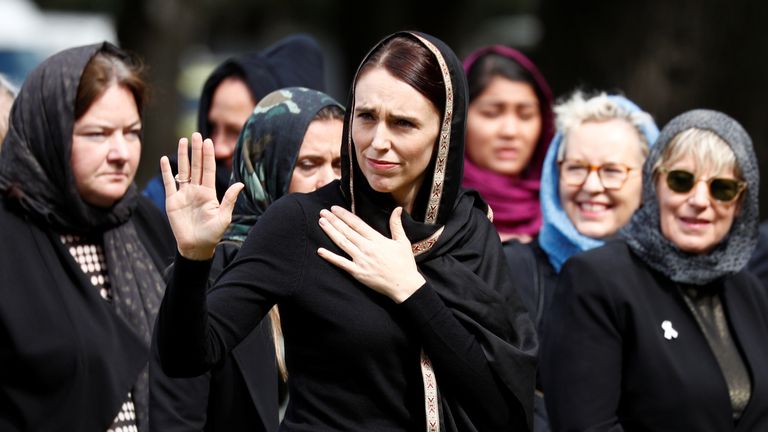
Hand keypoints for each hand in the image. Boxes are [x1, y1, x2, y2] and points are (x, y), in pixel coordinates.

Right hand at [160, 132, 242, 259]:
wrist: (196, 247)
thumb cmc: (212, 234)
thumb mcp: (224, 217)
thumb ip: (229, 200)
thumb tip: (240, 184)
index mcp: (209, 193)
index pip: (208, 170)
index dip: (208, 156)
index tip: (207, 141)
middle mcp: (196, 190)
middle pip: (196, 166)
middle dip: (196, 150)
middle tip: (195, 134)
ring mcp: (183, 194)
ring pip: (183, 170)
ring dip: (182, 156)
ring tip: (182, 141)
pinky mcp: (172, 201)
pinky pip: (169, 183)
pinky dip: (166, 171)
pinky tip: (165, 159)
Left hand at [317, 206, 425, 302]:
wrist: (404, 285)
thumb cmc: (404, 264)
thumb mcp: (403, 242)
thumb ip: (396, 225)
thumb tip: (398, 208)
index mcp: (377, 240)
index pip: (357, 224)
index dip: (344, 215)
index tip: (335, 208)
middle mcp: (367, 248)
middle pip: (347, 231)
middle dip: (334, 220)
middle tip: (323, 212)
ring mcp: (361, 260)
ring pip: (342, 243)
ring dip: (330, 232)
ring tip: (321, 222)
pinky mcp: (357, 272)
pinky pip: (341, 263)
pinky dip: (330, 257)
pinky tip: (320, 250)